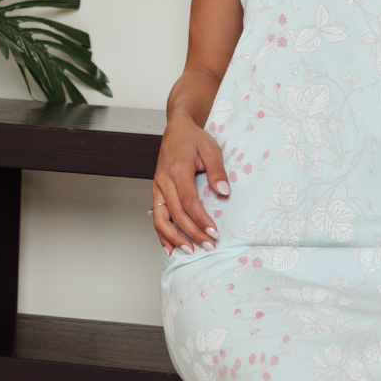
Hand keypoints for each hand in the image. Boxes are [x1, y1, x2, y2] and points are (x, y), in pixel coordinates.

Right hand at [151, 113, 229, 255]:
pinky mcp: (156, 191)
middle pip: (176, 214)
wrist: (176, 130)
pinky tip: (169, 247)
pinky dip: (161, 233)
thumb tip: (223, 192)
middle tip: (208, 246)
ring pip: (161, 218)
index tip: (214, 232)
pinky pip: (156, 215)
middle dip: (192, 233)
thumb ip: (217, 170)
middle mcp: (164, 180)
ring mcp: (157, 187)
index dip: (201, 220)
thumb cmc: (194, 139)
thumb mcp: (211, 148)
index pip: (189, 202)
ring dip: (174, 237)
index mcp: (177, 170)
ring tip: (189, 251)